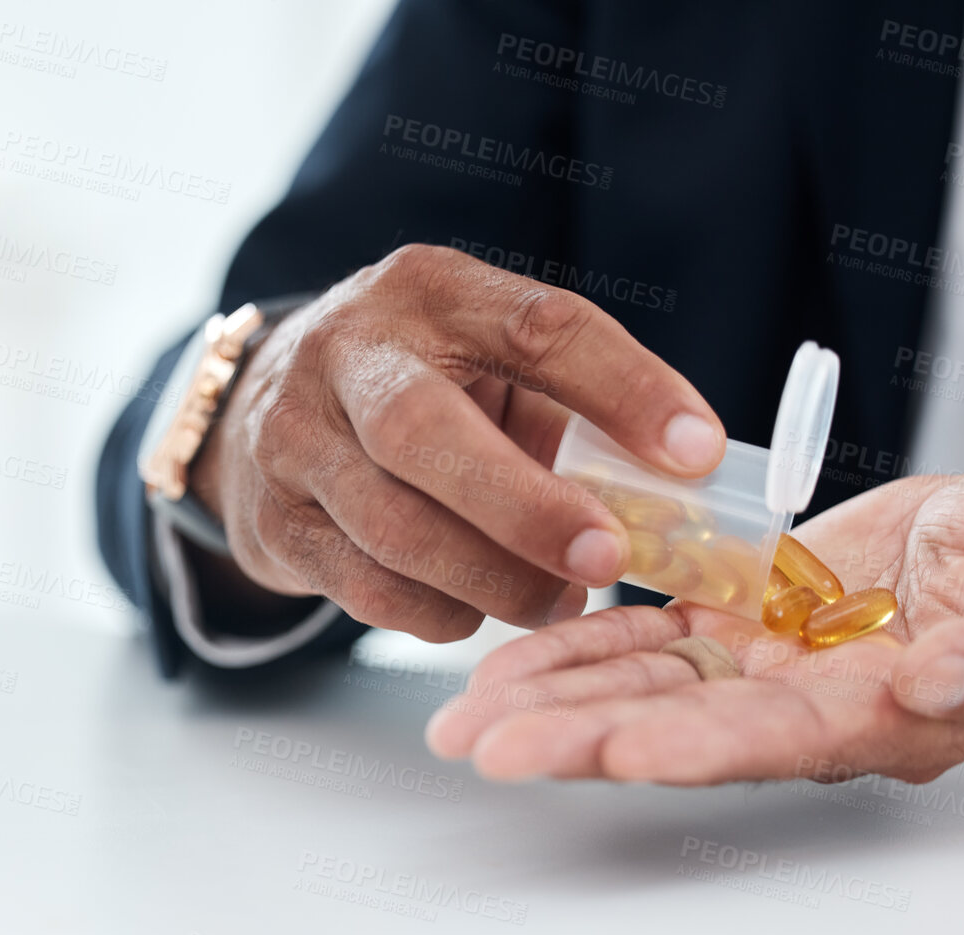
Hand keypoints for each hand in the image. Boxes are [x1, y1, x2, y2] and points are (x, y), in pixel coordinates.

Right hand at [188, 244, 725, 642]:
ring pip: (394, 527)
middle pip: (426, 430)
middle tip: (606, 560)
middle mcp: (350, 351)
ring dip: (492, 580)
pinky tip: (476, 610)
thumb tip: (681, 495)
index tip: (697, 453)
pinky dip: (438, 614)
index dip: (624, 387)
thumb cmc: (424, 389)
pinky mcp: (274, 519)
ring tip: (558, 601)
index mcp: (432, 292)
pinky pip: (366, 587)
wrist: (265, 411)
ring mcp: (295, 435)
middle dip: (526, 508)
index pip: (536, 325)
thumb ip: (573, 413)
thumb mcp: (490, 365)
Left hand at [426, 464, 963, 784]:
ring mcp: (770, 666)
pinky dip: (586, 644)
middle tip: (486, 747)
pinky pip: (653, 636)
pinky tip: (514, 661)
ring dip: (557, 698)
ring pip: (649, 686)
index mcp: (891, 716)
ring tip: (466, 715)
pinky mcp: (745, 620)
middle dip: (584, 737)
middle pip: (686, 728)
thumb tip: (941, 684)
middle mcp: (811, 705)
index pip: (784, 737)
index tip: (617, 748)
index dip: (700, 744)